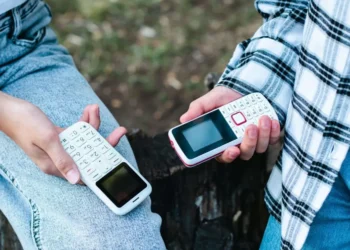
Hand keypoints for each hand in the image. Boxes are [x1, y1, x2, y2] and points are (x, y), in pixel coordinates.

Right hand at [0, 93, 126, 183]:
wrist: (8, 109)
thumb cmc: (24, 123)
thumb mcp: (47, 140)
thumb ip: (63, 159)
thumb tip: (76, 179)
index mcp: (55, 166)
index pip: (85, 171)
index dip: (102, 166)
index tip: (117, 159)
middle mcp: (59, 159)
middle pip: (90, 154)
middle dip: (105, 141)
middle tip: (121, 130)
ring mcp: (60, 147)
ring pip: (85, 140)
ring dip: (93, 124)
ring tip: (94, 108)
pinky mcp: (60, 137)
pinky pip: (77, 131)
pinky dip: (84, 121)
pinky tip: (88, 109)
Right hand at [180, 86, 279, 162]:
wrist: (242, 88)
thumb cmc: (222, 98)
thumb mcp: (208, 101)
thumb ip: (197, 110)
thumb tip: (183, 119)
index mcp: (222, 142)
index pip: (223, 156)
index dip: (228, 156)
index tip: (231, 150)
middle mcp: (238, 144)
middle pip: (244, 153)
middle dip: (249, 142)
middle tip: (250, 126)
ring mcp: (253, 141)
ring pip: (260, 148)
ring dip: (263, 135)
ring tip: (263, 118)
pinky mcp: (268, 135)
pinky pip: (273, 139)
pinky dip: (274, 131)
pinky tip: (271, 120)